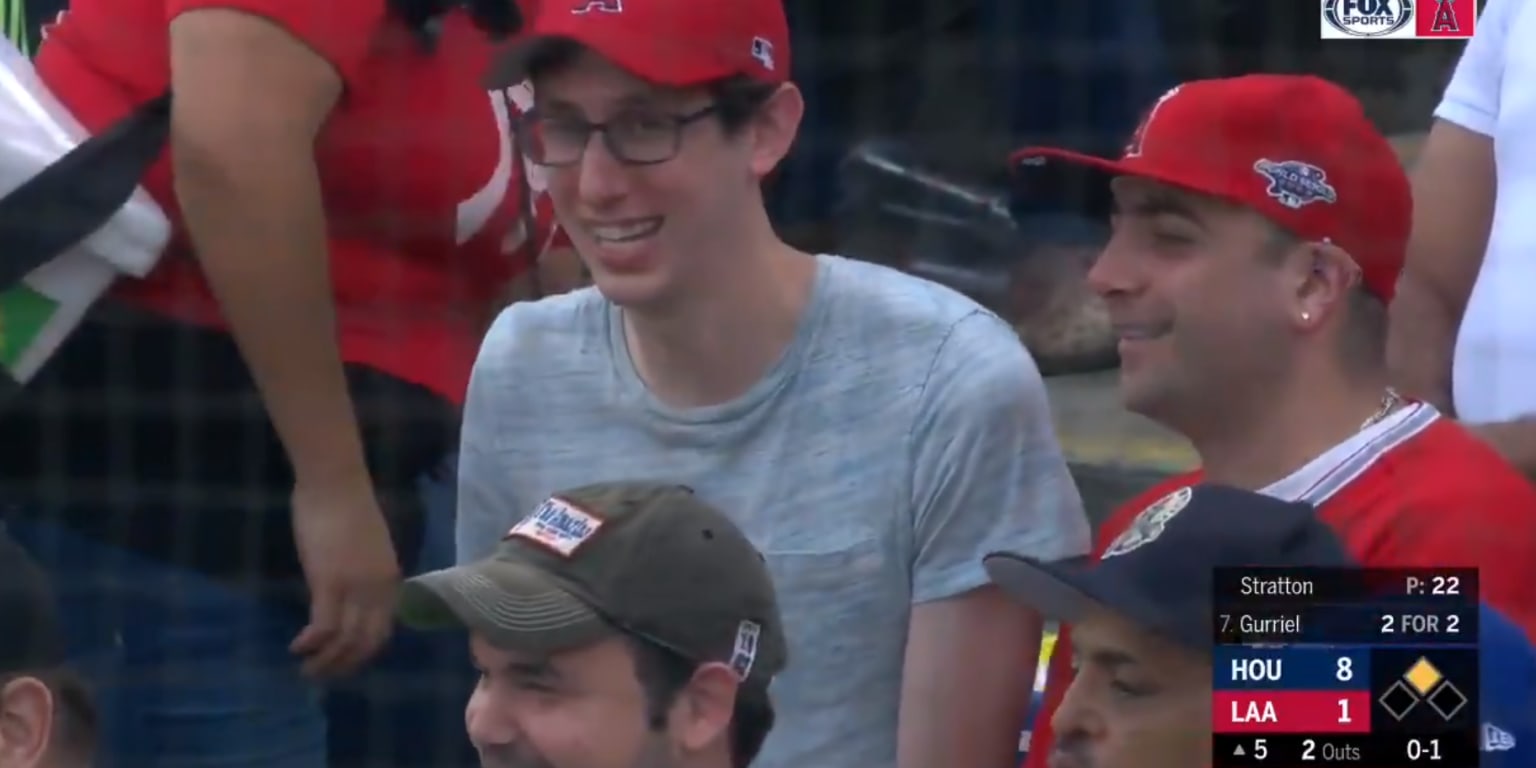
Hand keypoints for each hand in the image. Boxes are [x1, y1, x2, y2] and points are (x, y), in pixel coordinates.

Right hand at [288, 479, 400, 677]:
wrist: (335, 481)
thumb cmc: (346, 506)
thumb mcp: (366, 548)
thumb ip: (363, 574)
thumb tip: (349, 595)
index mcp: (390, 579)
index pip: (383, 629)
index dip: (364, 652)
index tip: (345, 661)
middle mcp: (379, 588)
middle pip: (368, 642)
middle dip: (346, 665)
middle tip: (323, 674)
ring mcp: (356, 587)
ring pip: (347, 641)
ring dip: (326, 662)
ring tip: (307, 670)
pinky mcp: (329, 582)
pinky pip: (324, 626)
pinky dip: (311, 643)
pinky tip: (297, 648)